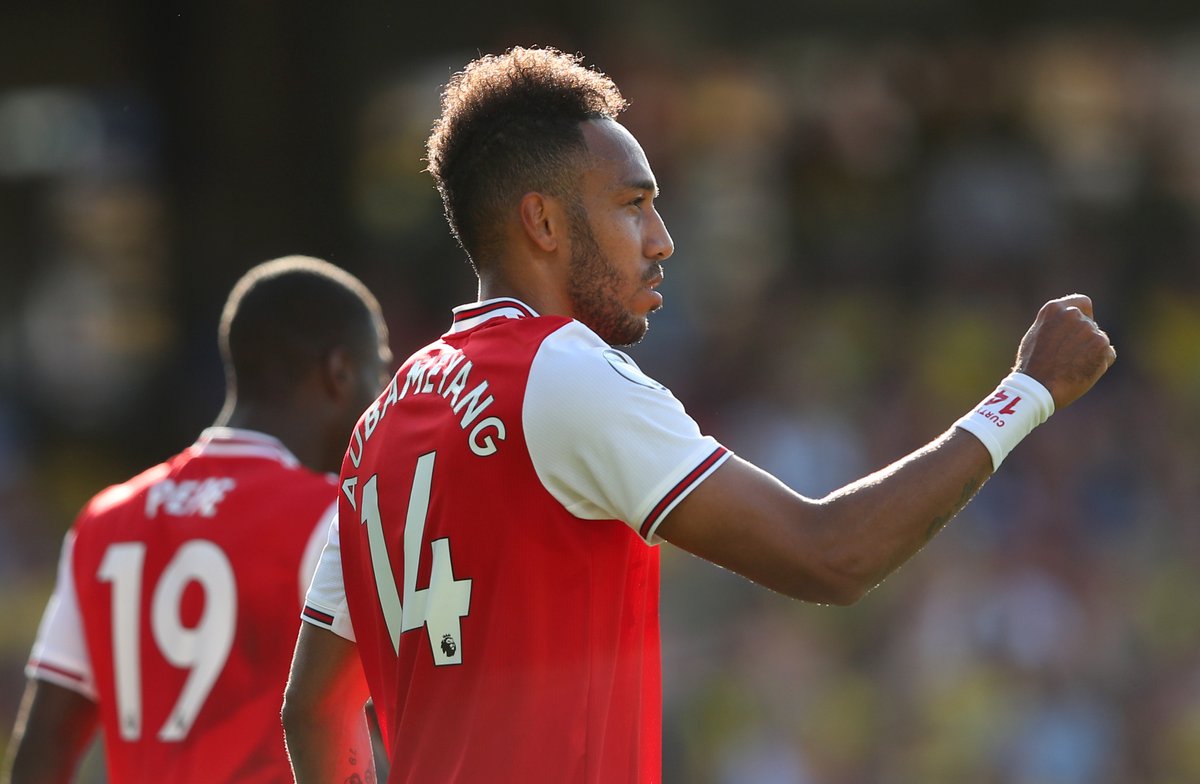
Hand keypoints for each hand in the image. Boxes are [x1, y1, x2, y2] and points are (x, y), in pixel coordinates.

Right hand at [1014, 294, 1116, 409]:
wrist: (1038, 387)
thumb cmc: (1032, 366)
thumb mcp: (1037, 335)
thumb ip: (1055, 324)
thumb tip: (1068, 324)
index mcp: (1054, 309)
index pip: (1082, 302)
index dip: (1083, 316)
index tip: (1077, 329)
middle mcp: (1073, 314)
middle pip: (1090, 324)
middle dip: (1084, 339)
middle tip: (1068, 358)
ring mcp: (1089, 329)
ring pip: (1099, 340)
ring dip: (1091, 353)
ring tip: (1072, 367)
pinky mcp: (1102, 345)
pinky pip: (1108, 354)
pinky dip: (1100, 364)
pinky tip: (1083, 372)